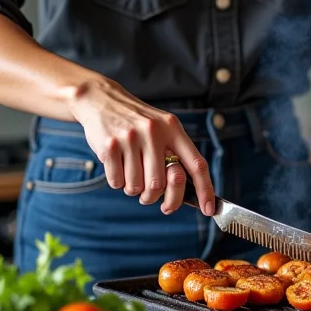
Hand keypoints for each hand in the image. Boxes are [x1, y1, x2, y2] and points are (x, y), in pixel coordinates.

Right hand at [67, 78, 214, 215]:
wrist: (102, 100)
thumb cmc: (137, 122)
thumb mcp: (162, 127)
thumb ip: (175, 153)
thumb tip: (185, 192)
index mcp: (173, 129)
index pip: (196, 164)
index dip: (205, 189)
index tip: (209, 209)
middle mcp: (154, 132)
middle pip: (160, 184)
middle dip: (154, 196)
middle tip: (148, 195)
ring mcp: (131, 138)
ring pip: (136, 187)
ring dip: (133, 188)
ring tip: (130, 172)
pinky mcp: (109, 146)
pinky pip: (117, 182)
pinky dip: (117, 182)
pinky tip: (117, 165)